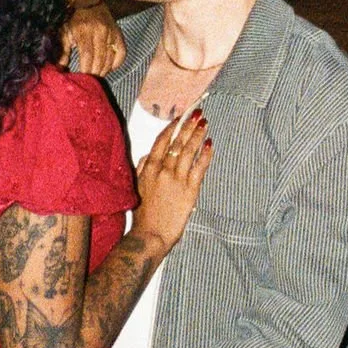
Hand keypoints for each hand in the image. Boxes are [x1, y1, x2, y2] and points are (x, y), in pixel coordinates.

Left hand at [61, 1, 126, 77]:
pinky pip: (122, 52)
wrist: (89, 1)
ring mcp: (111, 32)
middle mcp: (100, 31)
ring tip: (97, 76)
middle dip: (95, 72)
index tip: (82, 78)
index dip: (86, 69)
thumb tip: (61, 68)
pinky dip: (117, 63)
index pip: (87, 55)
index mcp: (84, 31)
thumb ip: (63, 50)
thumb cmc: (73, 19)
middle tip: (90, 81)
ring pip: (111, 58)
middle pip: (100, 59)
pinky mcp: (118, 33)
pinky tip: (109, 68)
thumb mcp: (64, 31)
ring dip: (104, 70)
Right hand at [133, 107, 211, 252]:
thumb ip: (142, 169)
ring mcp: (177, 179)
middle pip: (177, 142)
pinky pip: (200, 167)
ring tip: (204, 123)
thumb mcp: (137, 187)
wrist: (150, 234)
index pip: (161, 141)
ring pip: (189, 151)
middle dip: (188, 125)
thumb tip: (148, 155)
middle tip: (197, 113)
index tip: (179, 117)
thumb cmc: (143, 214)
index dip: (171, 128)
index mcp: (149, 168)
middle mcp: (163, 170)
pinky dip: (205, 154)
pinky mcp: (190, 190)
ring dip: (198, 135)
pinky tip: (210, 144)